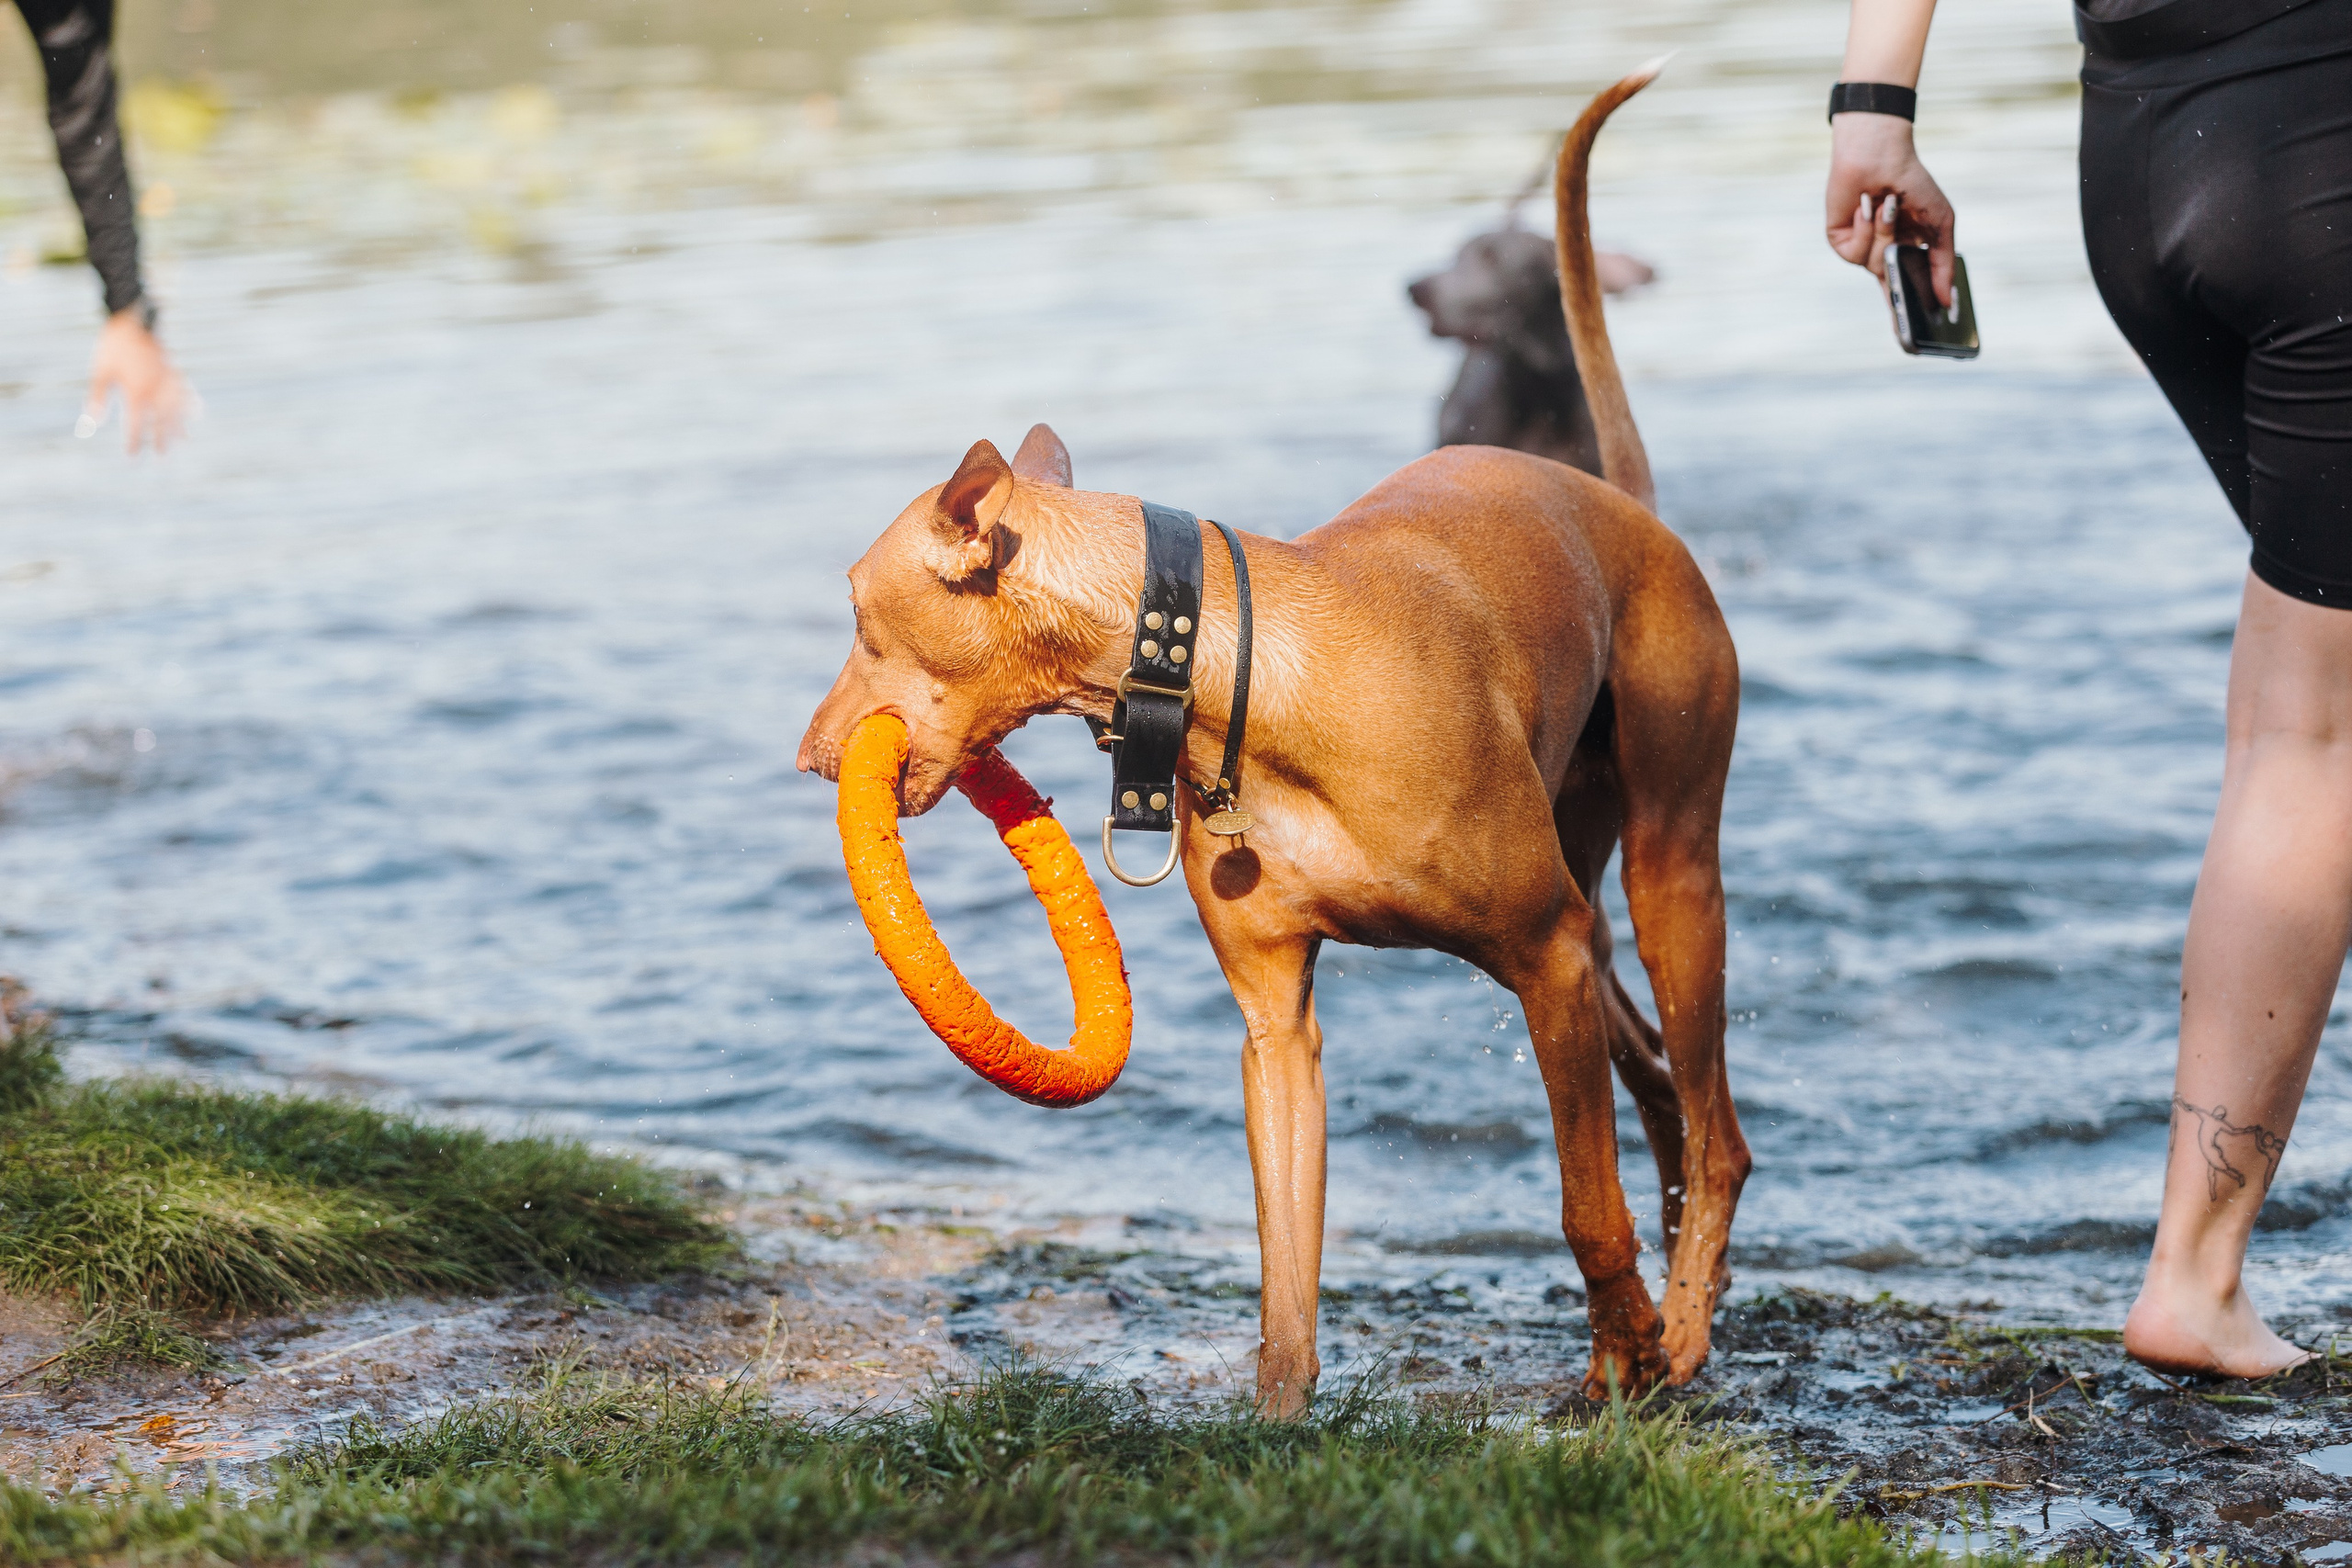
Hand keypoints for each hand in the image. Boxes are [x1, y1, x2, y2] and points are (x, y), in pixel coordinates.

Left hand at [83, 308, 187, 453]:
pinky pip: (186, 392)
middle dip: (161, 440)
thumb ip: (97, 397)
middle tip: (162, 457)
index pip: (136, 423)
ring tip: (183, 442)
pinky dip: (191, 405)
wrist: (133, 318)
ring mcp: (168, 380)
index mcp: (136, 391)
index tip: (133, 456)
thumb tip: (94, 422)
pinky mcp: (174, 371)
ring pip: (177, 410)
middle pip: (161, 422)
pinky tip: (197, 414)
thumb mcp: (100, 371)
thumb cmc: (113, 346)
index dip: (134, 441)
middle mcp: (155, 389)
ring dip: (180, 427)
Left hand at [1825, 112, 1955, 305]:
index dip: (1910, 314)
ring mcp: (1860, 249)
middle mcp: (1881, 254)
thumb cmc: (1913, 185)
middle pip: (1890, 289)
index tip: (1916, 340)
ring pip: (1876, 265)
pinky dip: (1866, 229)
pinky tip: (1867, 206)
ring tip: (1889, 205)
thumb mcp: (1939, 224)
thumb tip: (1947, 302)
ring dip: (1886, 234)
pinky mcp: (1839, 242)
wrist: (1880, 156)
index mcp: (1906, 252)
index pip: (1908, 289)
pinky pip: (1854, 254)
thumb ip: (1943, 263)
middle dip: (1900, 293)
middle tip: (1913, 300)